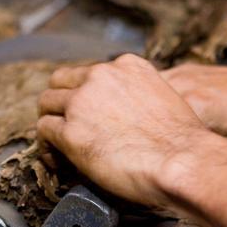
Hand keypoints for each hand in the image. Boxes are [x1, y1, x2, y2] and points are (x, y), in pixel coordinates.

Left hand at [37, 54, 211, 206]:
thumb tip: (126, 116)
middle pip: (60, 82)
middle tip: (64, 125)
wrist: (182, 161)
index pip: (89, 73)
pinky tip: (57, 160)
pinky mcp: (70, 133)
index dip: (84, 94)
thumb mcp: (163, 97)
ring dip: (50, 123)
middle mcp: (100, 76)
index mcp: (126, 66)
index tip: (88, 113)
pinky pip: (43, 132)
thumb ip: (138, 94)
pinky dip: (47, 147)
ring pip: (46, 104)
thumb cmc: (182, 141)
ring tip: (57, 146)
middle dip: (60, 103)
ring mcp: (82, 103)